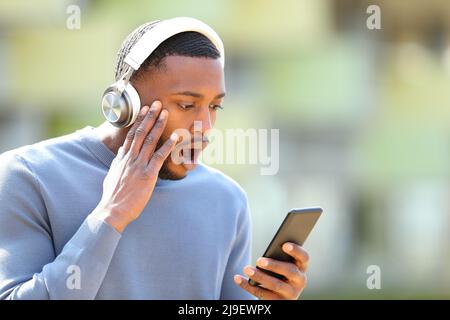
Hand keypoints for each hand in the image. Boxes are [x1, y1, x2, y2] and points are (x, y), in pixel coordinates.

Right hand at [92, 101, 177, 232]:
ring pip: (150, 140)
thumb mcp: (112, 175)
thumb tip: (120, 155)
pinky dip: (168, 145)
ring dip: (158, 125)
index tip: (144, 110)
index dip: (139, 121)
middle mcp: (130, 158)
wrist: (113, 209)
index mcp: (122, 158)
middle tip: (157, 103)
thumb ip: (118, 163)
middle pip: (140, 132)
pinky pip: (160, 156)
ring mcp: (139, 165)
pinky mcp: (148, 174)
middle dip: (150, 116)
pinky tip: (176, 137)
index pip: (131, 134)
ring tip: (165, 113)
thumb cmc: (113, 196)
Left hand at [233, 243, 308, 299]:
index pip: (304, 257)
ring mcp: (291, 293)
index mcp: (301, 267)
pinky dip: (248, 286)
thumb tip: (269, 249)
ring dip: (259, 276)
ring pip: (276, 285)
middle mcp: (300, 281)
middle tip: (259, 260)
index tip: (284, 245)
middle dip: (274, 265)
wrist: (280, 295)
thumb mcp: (282, 263)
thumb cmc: (278, 271)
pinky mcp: (279, 302)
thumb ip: (279, 256)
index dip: (296, 251)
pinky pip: (262, 294)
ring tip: (246, 269)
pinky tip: (237, 278)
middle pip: (290, 271)